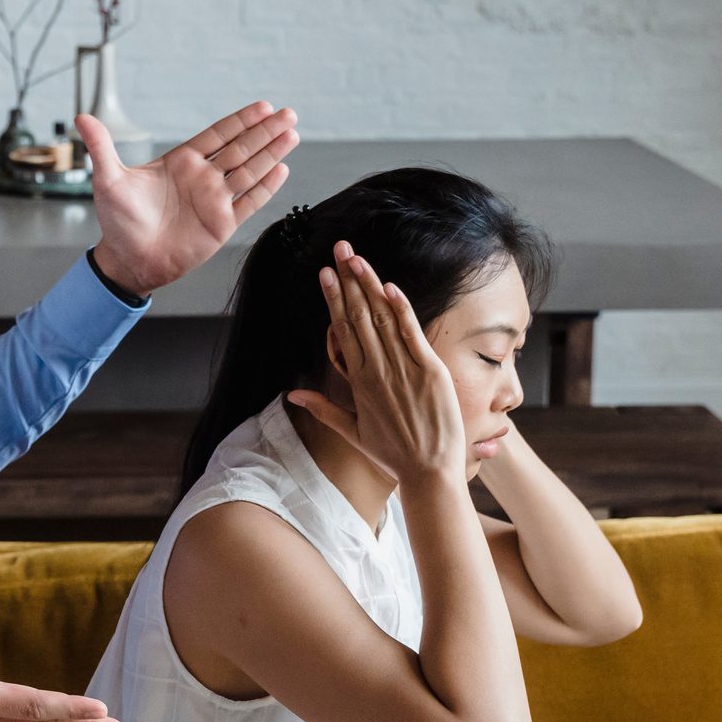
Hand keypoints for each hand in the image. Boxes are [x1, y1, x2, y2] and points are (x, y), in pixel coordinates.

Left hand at [83, 102, 298, 296]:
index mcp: (181, 162)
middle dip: (265, 132)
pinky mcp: (222, 224)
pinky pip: (249, 202)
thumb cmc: (118, 221)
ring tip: (292, 134)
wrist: (129, 261)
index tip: (262, 106)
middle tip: (289, 113)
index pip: (218, 135)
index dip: (240, 120)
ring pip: (249, 171)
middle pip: (241, 148)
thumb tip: (81, 117)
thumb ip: (102, 148)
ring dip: (271, 153)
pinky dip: (266, 187)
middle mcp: (202, 177)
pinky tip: (282, 169)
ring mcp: (215, 200)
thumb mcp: (108, 180)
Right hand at [285, 241, 467, 485]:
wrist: (428, 471)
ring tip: (357, 258)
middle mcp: (377, 371)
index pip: (341, 331)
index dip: (333, 299)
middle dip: (348, 280)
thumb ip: (323, 409)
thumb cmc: (393, 454)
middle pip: (357, 316)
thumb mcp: (352, 432)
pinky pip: (412, 334)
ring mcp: (403, 369)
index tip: (324, 274)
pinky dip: (401, 309)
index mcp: (358, 382)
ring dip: (369, 285)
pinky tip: (389, 287)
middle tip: (339, 249)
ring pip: (381, 319)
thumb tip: (292, 395)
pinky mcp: (429, 371)